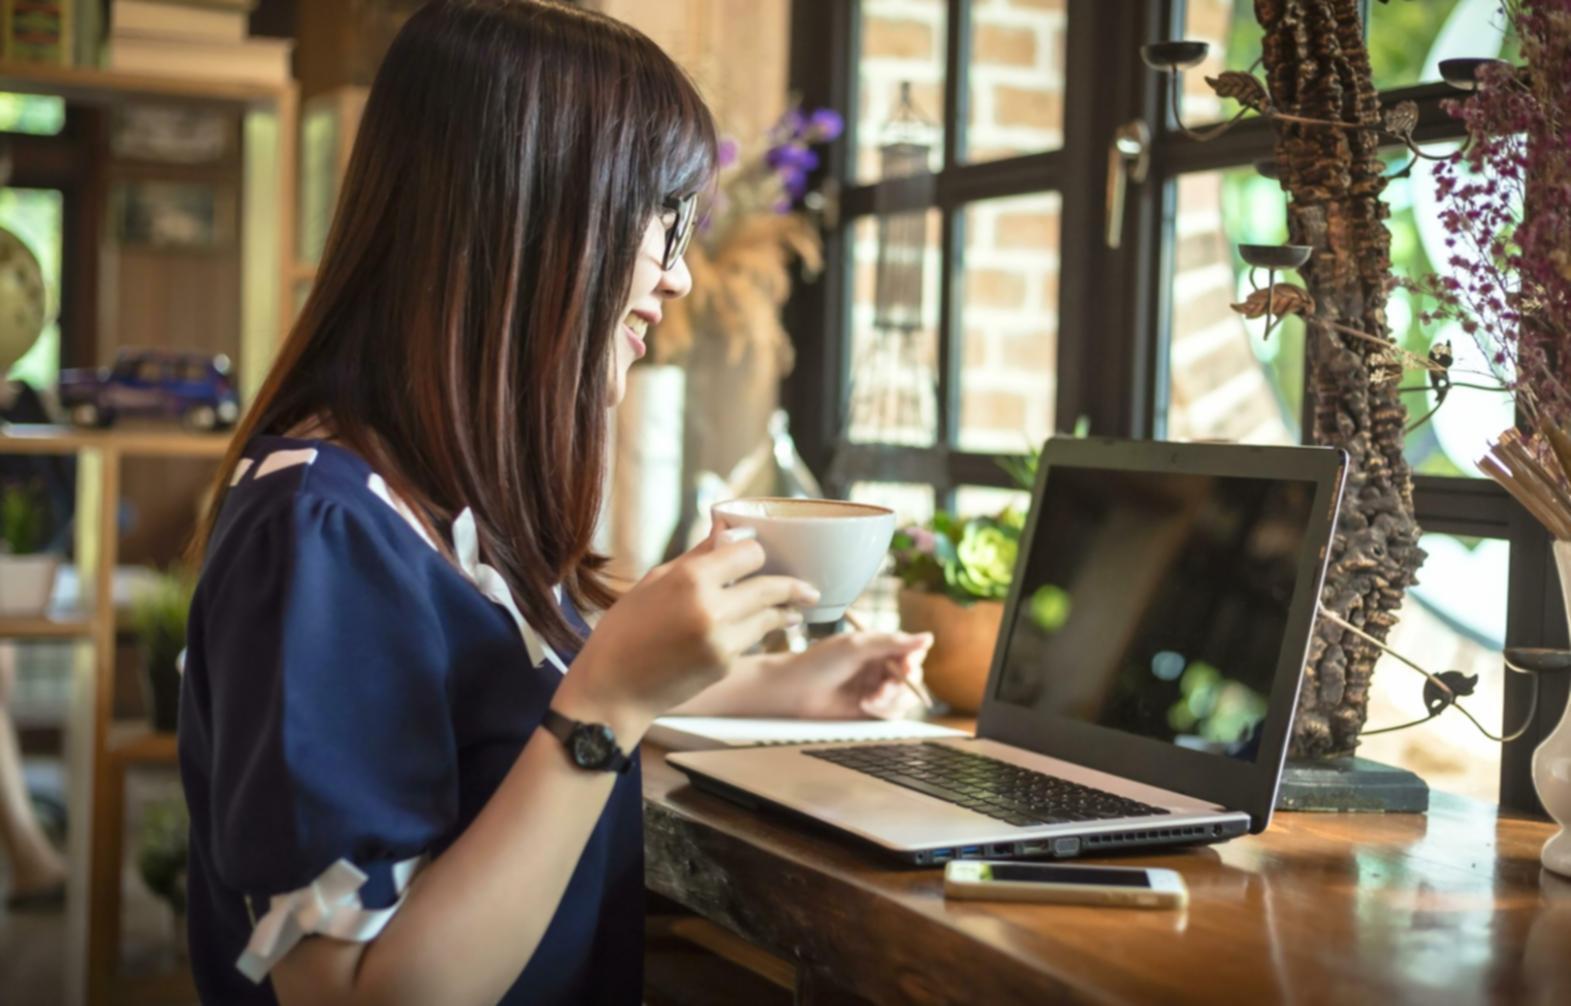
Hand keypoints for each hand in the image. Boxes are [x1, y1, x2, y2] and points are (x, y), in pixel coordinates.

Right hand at [563, 528, 819, 732]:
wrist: (612, 689)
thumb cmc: (626, 630)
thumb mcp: (655, 580)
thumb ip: (698, 555)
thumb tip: (728, 530)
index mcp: (691, 578)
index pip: (750, 553)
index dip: (756, 552)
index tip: (760, 556)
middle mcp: (712, 608)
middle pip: (771, 586)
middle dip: (791, 586)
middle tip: (808, 589)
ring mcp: (722, 641)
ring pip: (769, 617)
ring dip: (783, 612)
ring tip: (795, 611)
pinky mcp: (725, 667)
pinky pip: (751, 641)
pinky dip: (756, 635)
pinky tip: (760, 631)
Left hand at [774, 631, 932, 719]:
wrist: (795, 689)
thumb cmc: (820, 661)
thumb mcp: (857, 646)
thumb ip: (893, 642)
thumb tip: (928, 638)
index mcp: (879, 646)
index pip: (911, 651)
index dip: (913, 660)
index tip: (904, 668)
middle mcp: (881, 666)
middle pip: (913, 676)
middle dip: (902, 684)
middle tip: (884, 688)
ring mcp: (877, 688)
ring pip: (905, 697)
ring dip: (892, 700)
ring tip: (870, 699)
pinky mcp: (871, 709)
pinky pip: (893, 713)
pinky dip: (884, 711)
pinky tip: (864, 705)